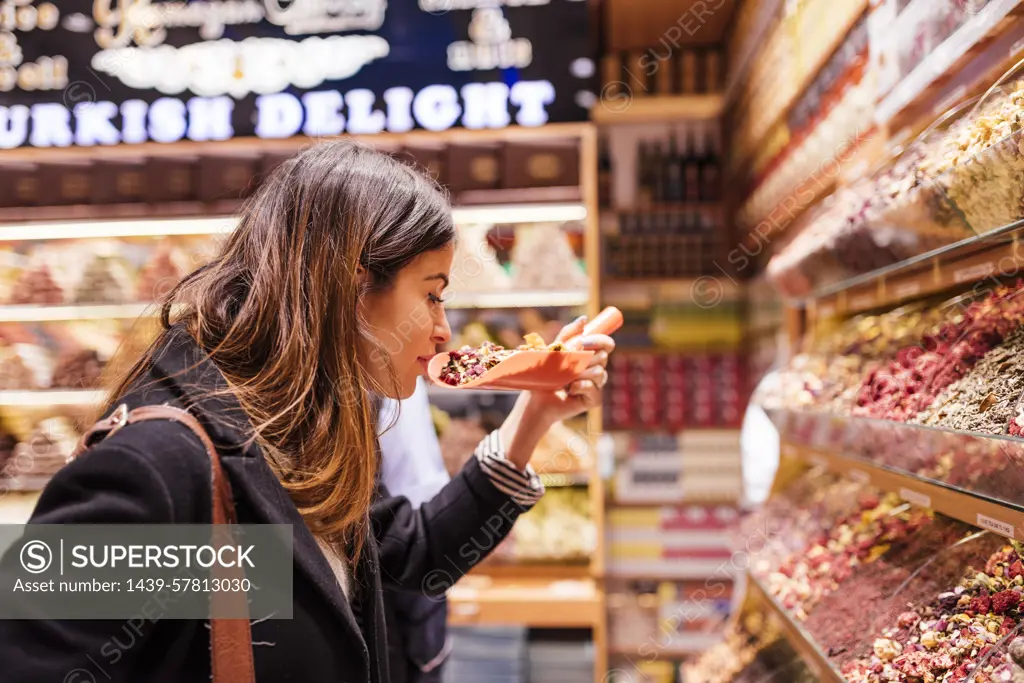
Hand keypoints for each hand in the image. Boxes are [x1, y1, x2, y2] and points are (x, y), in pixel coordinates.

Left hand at [499, 315, 615, 469]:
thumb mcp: (554, 350)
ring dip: (579, 374)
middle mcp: (596, 369)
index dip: (601, 340)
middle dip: (584, 358)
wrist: (536, 399)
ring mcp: (596, 385)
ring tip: (565, 379)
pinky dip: (579, 387)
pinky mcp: (594, 399)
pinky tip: (569, 390)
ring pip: (599, 372)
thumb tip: (584, 319)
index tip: (584, 341)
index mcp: (590, 356)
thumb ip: (568, 335)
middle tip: (568, 363)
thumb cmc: (544, 375)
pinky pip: (593, 388)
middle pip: (603, 357)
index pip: (606, 344)